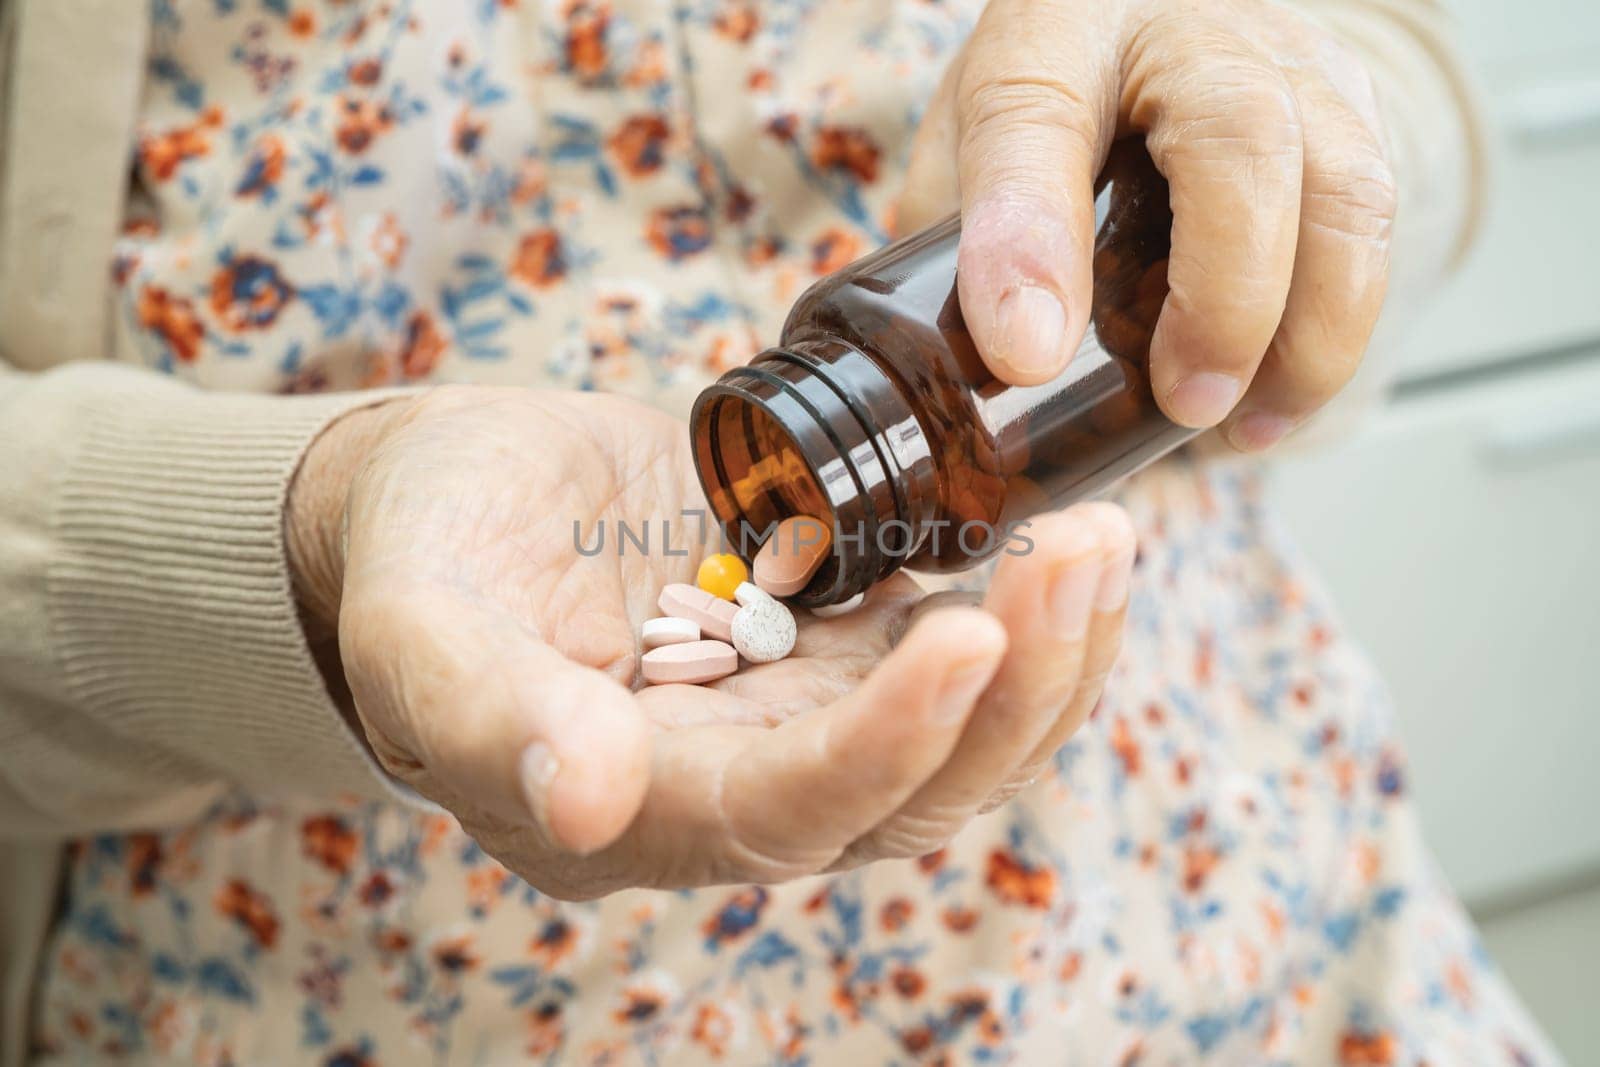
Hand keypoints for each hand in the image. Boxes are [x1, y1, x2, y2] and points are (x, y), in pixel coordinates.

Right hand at [287, 387, 1136, 898]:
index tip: (970, 633)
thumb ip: (484, 716)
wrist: (449, 504)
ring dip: (1048, 647)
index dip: (891, 743)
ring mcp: (799, 711)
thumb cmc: (416, 562)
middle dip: (1018, 689)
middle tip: (1082, 552)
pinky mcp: (830, 640)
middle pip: (918, 791)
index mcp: (645, 809)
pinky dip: (1022, 601)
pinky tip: (1065, 527)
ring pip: (961, 732)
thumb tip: (586, 798)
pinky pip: (952, 651)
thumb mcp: (420, 629)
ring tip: (1102, 534)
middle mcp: (744, 783)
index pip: (796, 810)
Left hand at [897, 0, 1396, 450]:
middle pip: (1240, 136)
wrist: (1150, 26)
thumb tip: (993, 368)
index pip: (1036, 117)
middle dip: (1224, 298)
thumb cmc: (1056, 94)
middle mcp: (1190, 29)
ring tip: (1238, 426)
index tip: (1027, 352)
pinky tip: (1274, 398)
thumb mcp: (972, 150)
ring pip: (1344, 185)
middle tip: (1185, 402)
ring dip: (1306, 333)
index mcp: (1057, 32)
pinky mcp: (1352, 109)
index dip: (1034, 236)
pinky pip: (1376, 221)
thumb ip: (964, 237)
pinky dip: (1336, 326)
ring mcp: (1290, 59)